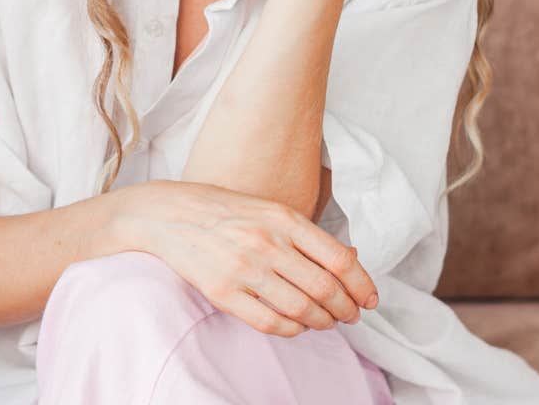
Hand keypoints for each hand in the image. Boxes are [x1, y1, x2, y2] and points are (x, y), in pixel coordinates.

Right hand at [114, 180, 379, 336]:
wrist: (168, 213)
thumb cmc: (224, 210)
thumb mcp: (270, 209)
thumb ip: (308, 235)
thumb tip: (351, 259)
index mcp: (284, 218)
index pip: (339, 259)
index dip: (362, 285)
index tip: (369, 300)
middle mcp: (267, 243)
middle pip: (325, 288)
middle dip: (346, 309)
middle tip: (350, 316)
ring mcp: (244, 268)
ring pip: (301, 309)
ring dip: (321, 322)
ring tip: (324, 321)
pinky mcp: (223, 292)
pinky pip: (269, 322)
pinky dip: (291, 329)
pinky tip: (295, 325)